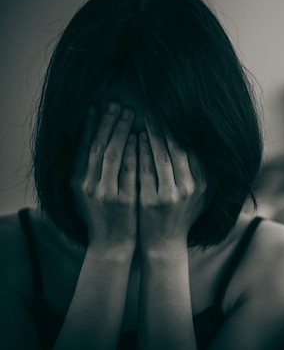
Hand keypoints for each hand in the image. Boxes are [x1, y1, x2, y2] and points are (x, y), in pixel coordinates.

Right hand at [71, 102, 137, 252]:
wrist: (112, 246)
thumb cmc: (103, 217)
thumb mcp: (87, 193)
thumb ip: (89, 171)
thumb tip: (94, 140)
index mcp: (78, 182)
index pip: (84, 147)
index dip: (91, 126)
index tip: (97, 106)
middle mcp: (89, 186)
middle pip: (98, 147)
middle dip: (108, 123)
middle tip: (117, 103)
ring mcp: (107, 194)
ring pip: (114, 155)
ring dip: (122, 131)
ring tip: (130, 113)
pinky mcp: (125, 200)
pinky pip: (131, 170)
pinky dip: (135, 151)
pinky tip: (139, 137)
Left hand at [137, 119, 207, 252]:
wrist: (164, 244)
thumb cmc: (181, 216)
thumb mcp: (200, 196)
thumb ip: (206, 174)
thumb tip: (209, 146)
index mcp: (202, 184)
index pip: (191, 149)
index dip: (179, 130)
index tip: (169, 114)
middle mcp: (189, 188)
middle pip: (176, 149)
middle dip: (163, 127)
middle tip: (152, 109)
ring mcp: (170, 195)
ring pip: (159, 156)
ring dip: (148, 135)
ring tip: (138, 118)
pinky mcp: (151, 201)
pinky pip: (143, 170)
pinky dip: (136, 152)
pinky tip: (130, 139)